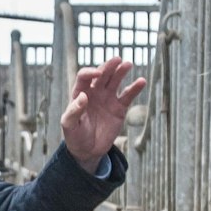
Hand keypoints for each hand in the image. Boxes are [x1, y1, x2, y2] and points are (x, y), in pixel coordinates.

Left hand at [60, 57, 145, 172]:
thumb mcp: (69, 126)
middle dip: (108, 67)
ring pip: (115, 81)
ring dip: (121, 72)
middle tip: (116, 59)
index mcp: (80, 93)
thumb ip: (73, 111)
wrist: (88, 151)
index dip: (90, 73)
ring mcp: (107, 99)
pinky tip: (141, 81)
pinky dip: (135, 88)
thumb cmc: (74, 137)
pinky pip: (128, 95)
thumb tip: (83, 96)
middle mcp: (94, 92)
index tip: (98, 74)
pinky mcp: (119, 108)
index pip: (84, 77)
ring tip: (128, 64)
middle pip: (102, 75)